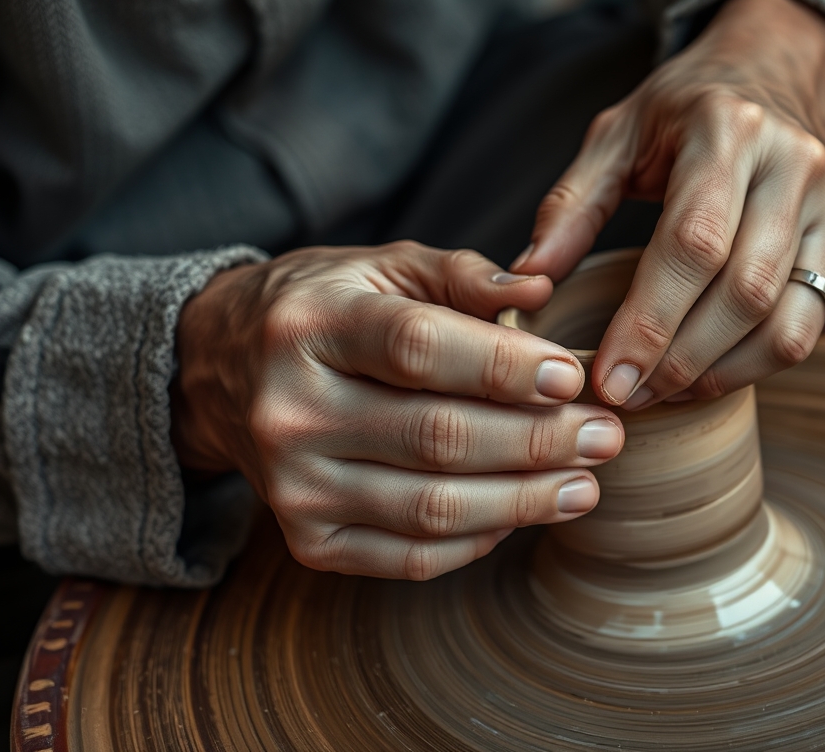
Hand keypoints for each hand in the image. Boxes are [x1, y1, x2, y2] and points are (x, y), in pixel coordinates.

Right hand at [171, 241, 624, 579]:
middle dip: (539, 442)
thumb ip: (460, 275)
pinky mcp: (306, 541)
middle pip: (438, 438)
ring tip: (584, 485)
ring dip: (524, 502)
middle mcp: (290, 411)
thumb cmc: (321, 311)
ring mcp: (293, 487)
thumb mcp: (379, 267)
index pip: (418, 350)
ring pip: (432, 509)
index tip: (574, 377)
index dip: (505, 367)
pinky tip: (521, 512)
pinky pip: (410, 556)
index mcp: (309, 327)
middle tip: (605, 438)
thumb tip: (540, 292)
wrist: (219, 373)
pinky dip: (478, 539)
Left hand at [514, 0, 824, 408]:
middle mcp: (793, 166)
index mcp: (727, 131)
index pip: (694, 243)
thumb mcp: (617, 134)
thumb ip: (570, 205)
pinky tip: (704, 376)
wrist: (780, 74)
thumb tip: (528, 277)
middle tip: (625, 396)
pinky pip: (809, 328)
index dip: (650, 321)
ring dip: (718, 374)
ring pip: (785, 323)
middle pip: (742, 293)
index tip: (608, 377)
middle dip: (678, 361)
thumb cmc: (684, 112)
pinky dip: (755, 367)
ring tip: (660, 393)